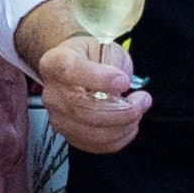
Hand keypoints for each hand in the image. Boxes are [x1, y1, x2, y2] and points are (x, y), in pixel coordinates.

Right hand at [36, 30, 149, 155]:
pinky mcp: (69, 135)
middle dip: (121, 110)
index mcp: (55, 63)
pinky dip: (120, 138)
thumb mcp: (105, 46)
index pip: (69, 71)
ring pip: (93, 133)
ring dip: (124, 125)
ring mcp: (58, 117)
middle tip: (142, 100)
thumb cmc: (93, 56)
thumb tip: (119, 87)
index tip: (123, 82)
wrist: (79, 67)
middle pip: (83, 109)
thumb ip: (112, 63)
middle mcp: (52, 93)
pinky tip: (129, 124)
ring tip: (138, 110)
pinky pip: (98, 145)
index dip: (99, 79)